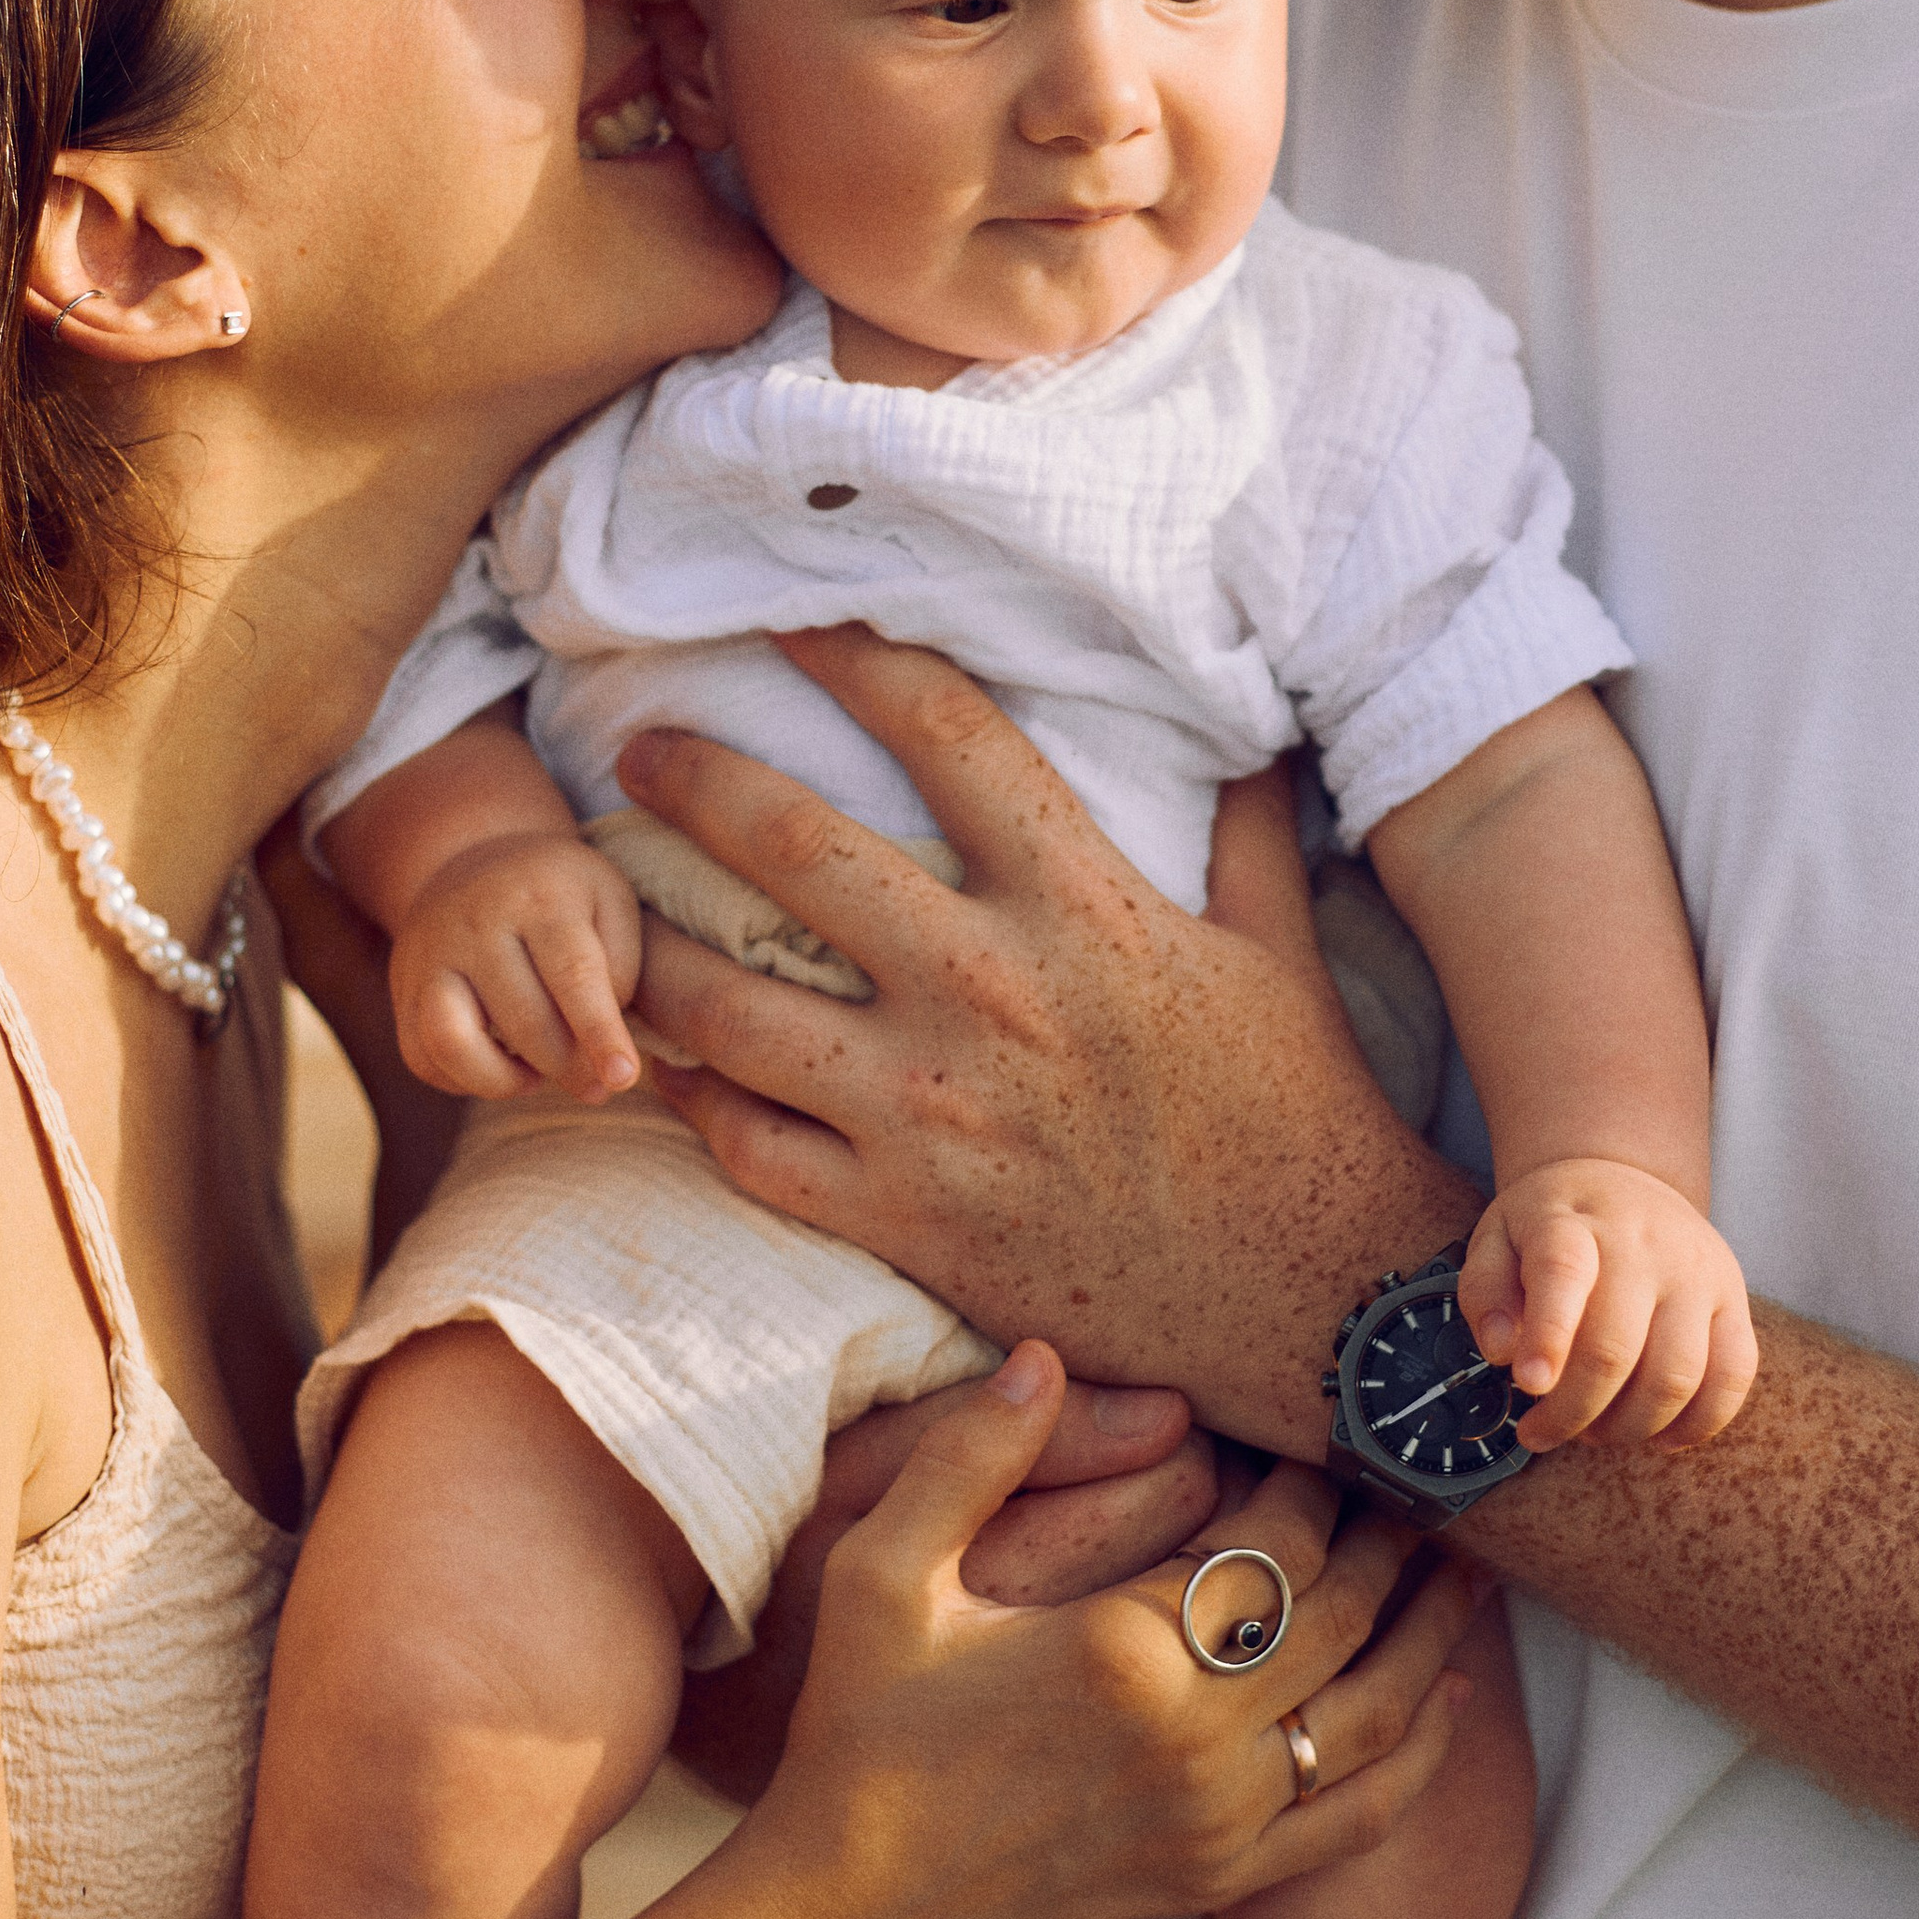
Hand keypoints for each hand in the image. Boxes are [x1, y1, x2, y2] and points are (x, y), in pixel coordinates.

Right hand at [388, 831, 642, 1102]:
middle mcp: (476, 922)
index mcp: (540, 897)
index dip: (600, 1033)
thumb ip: (622, 968)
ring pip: (451, 1042)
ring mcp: (430, 956)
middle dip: (567, 1068)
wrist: (473, 861)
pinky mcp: (402, 989)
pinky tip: (500, 1067)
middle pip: (523, 1021)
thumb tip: (597, 1045)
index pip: (573, 974)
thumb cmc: (560, 896)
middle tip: (595, 1085)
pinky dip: (464, 1081)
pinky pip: (422, 1058)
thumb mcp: (609, 902)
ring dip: (503, 1082)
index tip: (623, 1078)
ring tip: (535, 1076)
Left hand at [622, 640, 1462, 1454]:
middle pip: (791, 849)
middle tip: (641, 750)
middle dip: (694, 780)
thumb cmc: (1300, 1112)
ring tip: (607, 917)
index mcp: (1082, 906)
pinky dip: (690, 1099)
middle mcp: (987, 994)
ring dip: (646, 948)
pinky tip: (663, 1062)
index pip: (946, 736)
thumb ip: (1243, 825)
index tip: (789, 621)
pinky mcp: (901, 1220)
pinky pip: (747, 1148)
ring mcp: (930, 1114)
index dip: (855, 655)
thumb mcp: (1280, 946)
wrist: (1310, 1298)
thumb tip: (1244, 722)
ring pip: (727, 1008)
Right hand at [738, 1342, 1480, 1918]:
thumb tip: (1042, 1354)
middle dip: (1392, 1538)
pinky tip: (1450, 1703)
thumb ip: (967, 1456)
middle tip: (1418, 1479)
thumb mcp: (880, 1573)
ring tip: (1466, 1567)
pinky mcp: (1219, 1877)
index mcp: (1122, 1649)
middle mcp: (1193, 1738)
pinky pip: (1359, 1816)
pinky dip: (1421, 1757)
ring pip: (1377, 1710)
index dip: (1316, 1480)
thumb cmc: (862, 1726)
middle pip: (1348, 1613)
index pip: (1279, 1540)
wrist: (854, 1905)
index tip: (1321, 1431)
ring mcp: (1217, 1818)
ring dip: (1435, 1633)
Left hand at [1458, 1157, 1757, 1451]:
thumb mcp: (1497, 1239)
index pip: (1564, 1272)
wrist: (1627, 1181)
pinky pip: (1733, 1377)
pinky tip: (1656, 1435)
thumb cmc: (1554, 1227)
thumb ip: (1487, 1294)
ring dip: (1627, 1427)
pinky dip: (1697, 1424)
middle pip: (1615, 1347)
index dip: (1547, 1336)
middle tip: (1540, 1432)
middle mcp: (1644, 1244)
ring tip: (1592, 1431)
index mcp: (1575, 1222)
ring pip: (1675, 1376)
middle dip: (1572, 1411)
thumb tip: (1504, 1353)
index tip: (1528, 1386)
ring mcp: (1698, 1273)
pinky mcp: (1734, 1301)